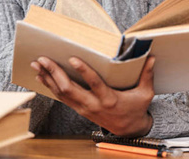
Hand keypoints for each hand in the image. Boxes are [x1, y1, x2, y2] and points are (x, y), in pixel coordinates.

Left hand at [31, 56, 154, 136]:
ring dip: (47, 78)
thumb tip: (151, 57)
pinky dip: (50, 86)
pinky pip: (61, 97)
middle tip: (43, 59)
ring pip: (61, 93)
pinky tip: (41, 76)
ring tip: (36, 64)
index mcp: (109, 99)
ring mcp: (83, 108)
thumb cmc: (136, 109)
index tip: (73, 59)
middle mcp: (92, 104)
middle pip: (69, 89)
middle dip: (54, 73)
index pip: (94, 84)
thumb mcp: (145, 94)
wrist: (128, 130)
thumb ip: (147, 76)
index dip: (83, 71)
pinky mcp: (78, 109)